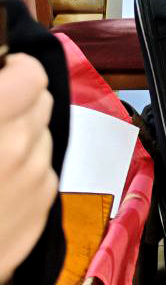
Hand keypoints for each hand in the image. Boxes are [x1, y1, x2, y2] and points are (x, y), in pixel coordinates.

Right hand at [0, 53, 57, 282]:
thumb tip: (1, 74)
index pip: (31, 75)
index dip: (12, 72)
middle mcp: (20, 147)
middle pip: (41, 103)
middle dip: (16, 104)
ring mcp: (34, 181)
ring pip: (42, 137)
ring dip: (20, 139)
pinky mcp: (41, 211)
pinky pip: (42, 174)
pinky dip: (23, 174)